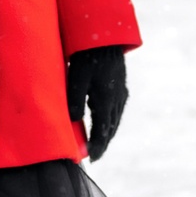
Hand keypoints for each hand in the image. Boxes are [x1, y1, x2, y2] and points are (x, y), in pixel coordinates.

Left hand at [64, 46, 127, 161]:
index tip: (92, 159)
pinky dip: (111, 121)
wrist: (105, 37)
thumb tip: (74, 120)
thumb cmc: (87, 55)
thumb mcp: (77, 76)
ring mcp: (121, 93)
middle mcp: (117, 99)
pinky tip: (105, 122)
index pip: (102, 131)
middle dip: (103, 143)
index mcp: (106, 100)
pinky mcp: (121, 87)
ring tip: (99, 143)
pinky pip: (117, 111)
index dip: (97, 146)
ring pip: (115, 120)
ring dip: (107, 133)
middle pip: (111, 128)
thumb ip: (75, 98)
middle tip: (95, 156)